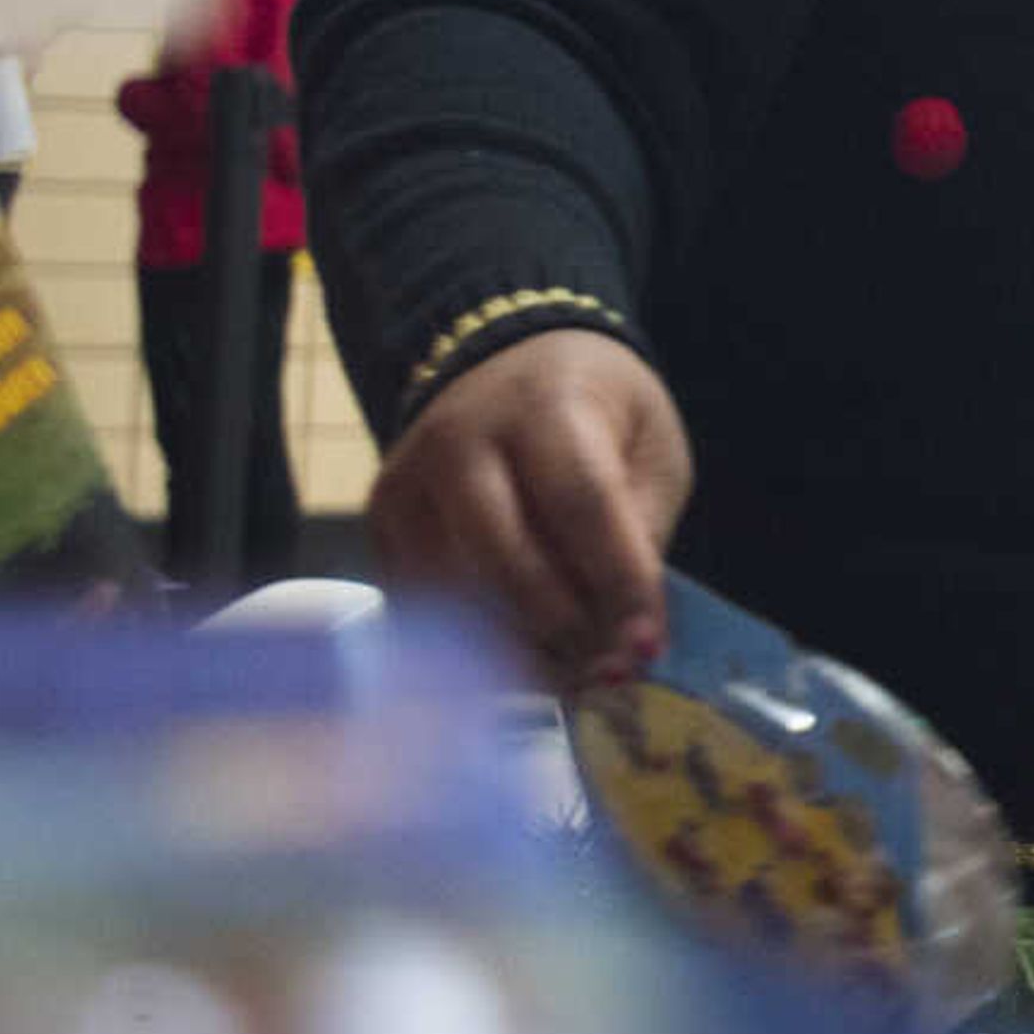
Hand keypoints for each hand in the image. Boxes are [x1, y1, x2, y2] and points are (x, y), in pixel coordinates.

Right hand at [367, 328, 691, 690]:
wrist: (512, 363)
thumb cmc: (598, 414)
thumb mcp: (650, 451)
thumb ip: (641, 534)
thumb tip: (631, 635)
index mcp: (542, 405)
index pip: (579, 504)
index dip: (616, 582)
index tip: (647, 645)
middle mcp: (459, 439)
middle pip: (503, 557)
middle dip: (563, 627)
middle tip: (610, 667)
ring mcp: (409, 482)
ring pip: (456, 593)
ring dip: (520, 648)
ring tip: (574, 669)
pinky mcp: (383, 521)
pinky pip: (425, 603)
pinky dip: (477, 643)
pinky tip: (525, 654)